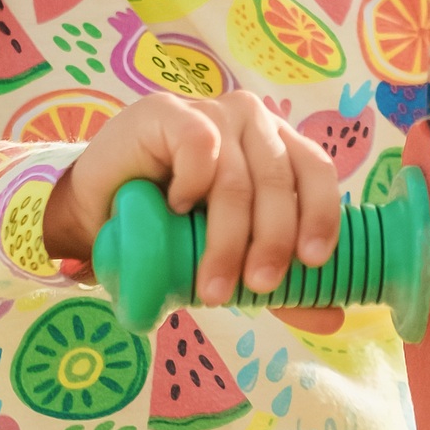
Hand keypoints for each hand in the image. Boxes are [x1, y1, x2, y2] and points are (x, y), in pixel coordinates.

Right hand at [43, 91, 343, 332]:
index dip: (321, 213)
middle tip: (257, 286)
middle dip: (271, 240)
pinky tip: (177, 210)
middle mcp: (253, 121)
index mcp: (279, 146)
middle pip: (279, 181)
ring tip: (210, 284)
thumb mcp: (231, 255)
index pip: (316, 171)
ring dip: (227, 237)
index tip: (312, 262)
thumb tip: (332, 319)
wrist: (97, 211)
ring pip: (237, 177)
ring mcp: (212, 111)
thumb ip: (280, 281)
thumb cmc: (172, 228)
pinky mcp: (169, 111)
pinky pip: (200, 147)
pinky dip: (192, 185)